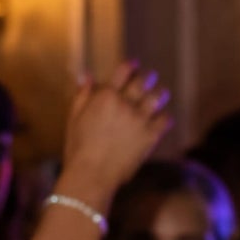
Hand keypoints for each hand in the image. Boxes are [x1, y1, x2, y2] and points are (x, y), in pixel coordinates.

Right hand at [60, 62, 172, 209]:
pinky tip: (163, 118)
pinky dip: (165, 117)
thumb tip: (87, 76)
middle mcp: (124, 104)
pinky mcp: (150, 136)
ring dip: (160, 93)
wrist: (91, 174)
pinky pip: (165, 120)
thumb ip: (83, 95)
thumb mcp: (74, 117)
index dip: (131, 65)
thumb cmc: (78, 147)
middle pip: (143, 82)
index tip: (135, 64)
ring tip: (162, 93)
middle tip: (151, 77)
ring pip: (157, 98)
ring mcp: (139, 119)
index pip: (123, 71)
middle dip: (148, 77)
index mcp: (105, 96)